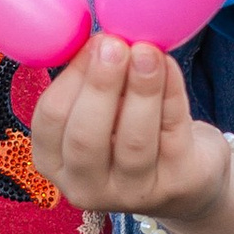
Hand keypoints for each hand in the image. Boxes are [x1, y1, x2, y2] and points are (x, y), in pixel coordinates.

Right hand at [28, 31, 233, 229]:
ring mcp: (133, 193)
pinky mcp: (177, 184)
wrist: (185, 176)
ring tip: (147, 50)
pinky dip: (172, 93)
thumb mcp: (102, 110)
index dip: (71, 77)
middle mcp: (87, 186)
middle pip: (86, 137)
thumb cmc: (131, 131)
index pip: (49, 121)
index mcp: (55, 162)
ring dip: (141, 88)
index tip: (92, 42)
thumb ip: (93, 80)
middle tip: (114, 45)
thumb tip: (103, 40)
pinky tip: (168, 65)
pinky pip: (173, 134)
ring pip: (134, 141)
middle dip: (100, 85)